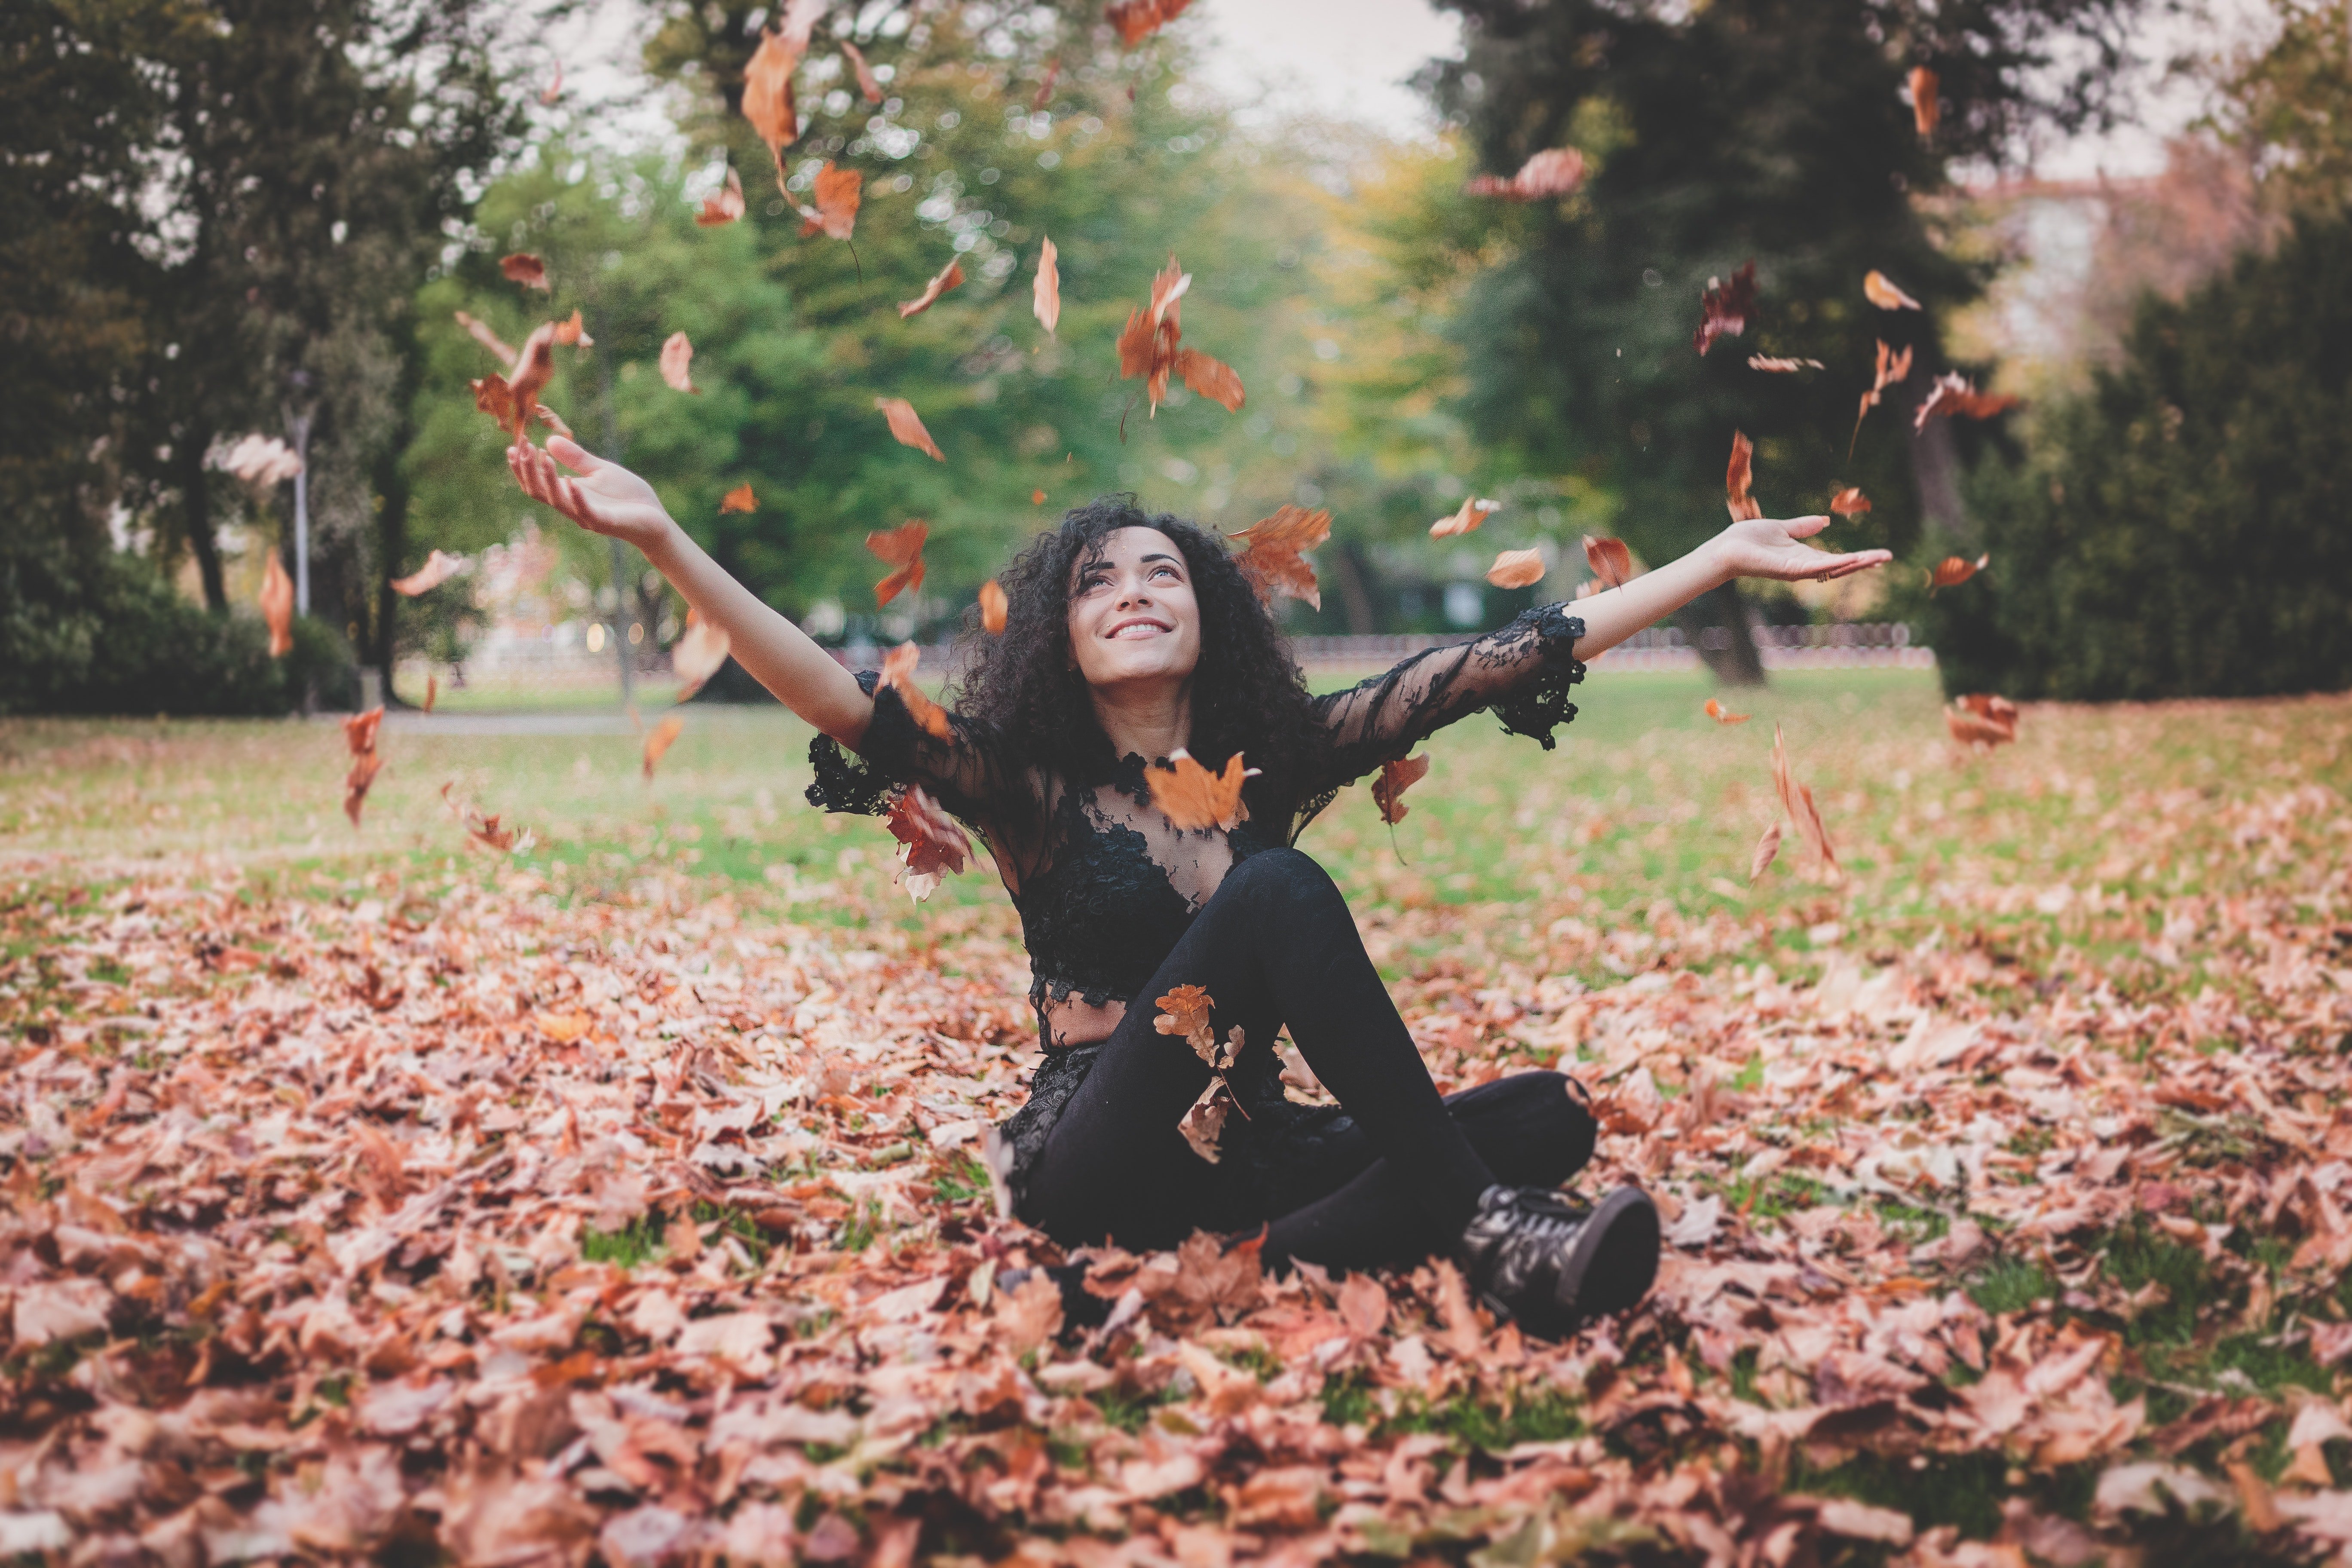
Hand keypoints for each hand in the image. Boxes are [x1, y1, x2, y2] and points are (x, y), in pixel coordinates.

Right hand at [508, 434, 673, 549]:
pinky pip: (586, 511)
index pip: (537, 483)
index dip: (523, 467)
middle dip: (528, 471)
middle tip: (522, 448)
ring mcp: (587, 516)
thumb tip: (550, 440)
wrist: (655, 519)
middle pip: (539, 492)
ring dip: (548, 479)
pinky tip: (569, 480)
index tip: (514, 446)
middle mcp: (573, 507)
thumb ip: (577, 458)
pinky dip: (576, 497)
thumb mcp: (600, 471)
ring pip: (558, 501)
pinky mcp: (606, 523)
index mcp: (569, 494)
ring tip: (542, 457)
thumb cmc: (628, 497)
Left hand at [1712, 515, 1890, 583]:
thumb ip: (1803, 526)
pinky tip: (1846, 559)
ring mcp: (1796, 570)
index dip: (1859, 556)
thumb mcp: (1782, 528)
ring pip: (1831, 568)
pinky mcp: (1786, 570)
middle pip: (1841, 566)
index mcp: (1804, 556)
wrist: (1725, 548)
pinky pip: (1811, 568)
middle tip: (1888, 557)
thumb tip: (1826, 521)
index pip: (1838, 558)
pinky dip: (1829, 565)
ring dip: (1854, 563)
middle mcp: (1803, 567)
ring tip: (1876, 558)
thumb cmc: (1749, 540)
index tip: (1880, 554)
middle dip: (1864, 562)